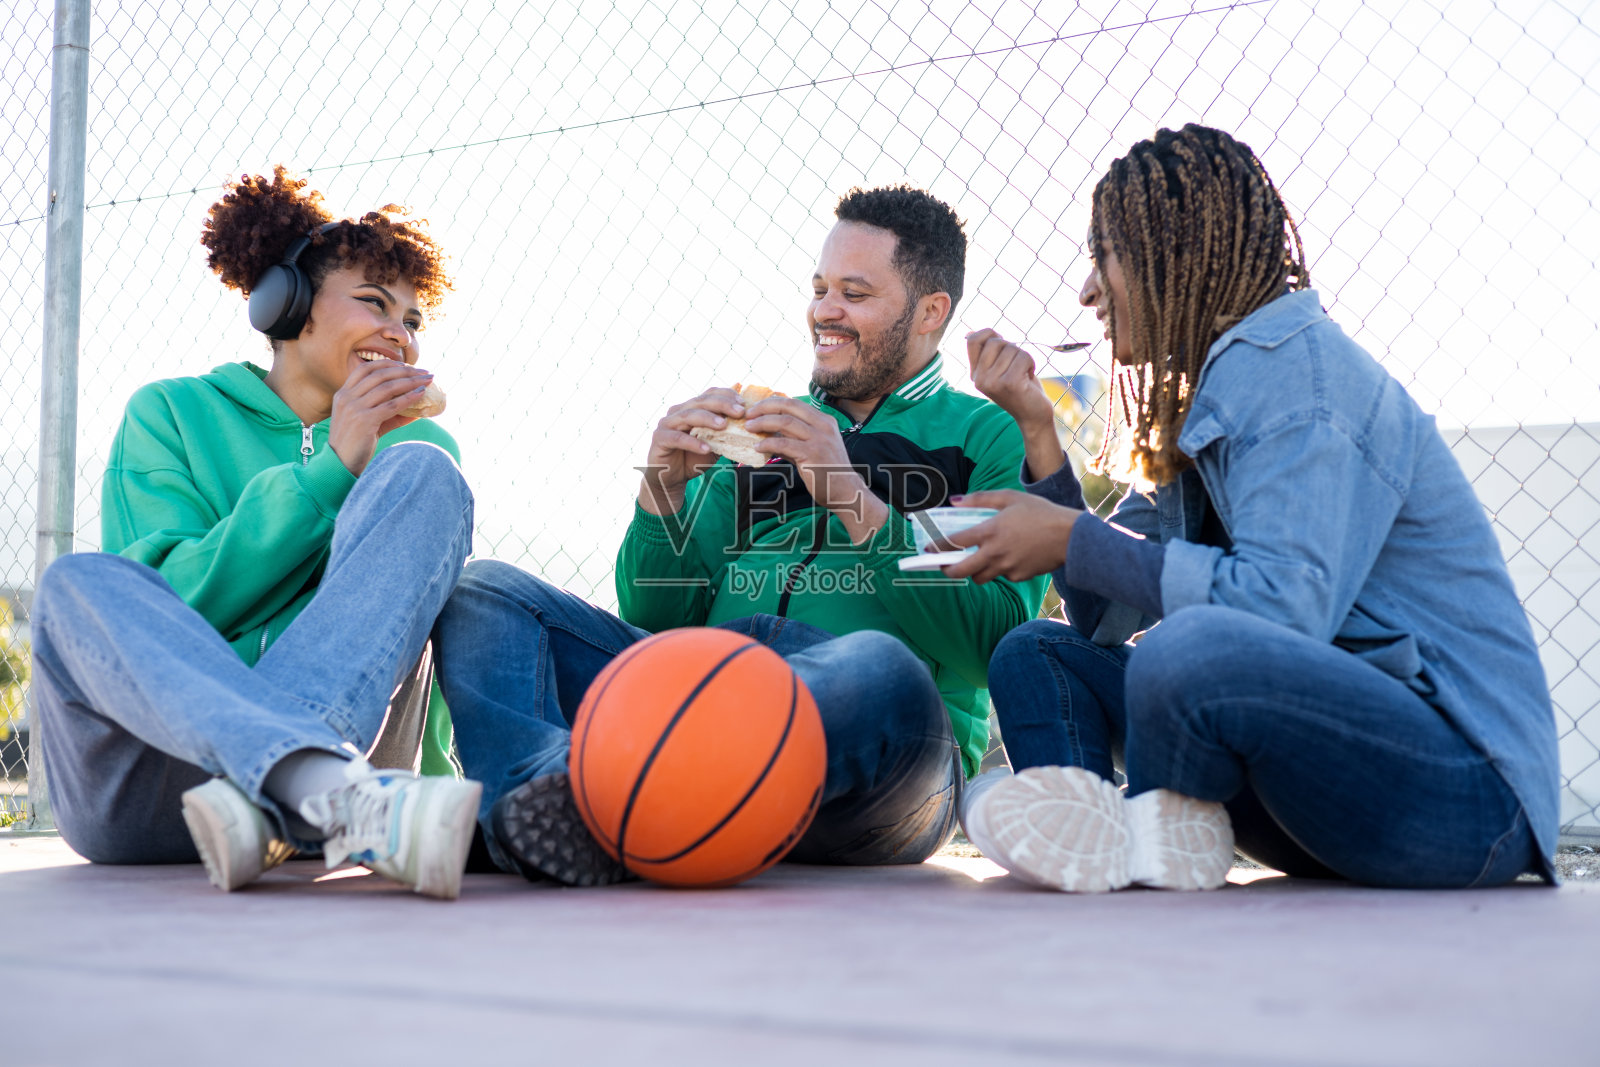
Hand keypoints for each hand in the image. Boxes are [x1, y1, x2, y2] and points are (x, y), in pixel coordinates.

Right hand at [328, 358, 434, 475]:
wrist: (339, 464)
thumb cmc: (355, 444)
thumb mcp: (369, 423)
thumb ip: (389, 415)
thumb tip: (417, 411)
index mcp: (343, 394)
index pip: (365, 369)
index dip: (386, 364)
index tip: (404, 364)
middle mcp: (347, 397)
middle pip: (380, 375)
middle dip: (405, 371)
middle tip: (425, 372)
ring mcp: (354, 408)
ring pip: (388, 388)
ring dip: (411, 382)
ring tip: (427, 381)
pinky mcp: (364, 420)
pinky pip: (391, 405)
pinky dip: (408, 398)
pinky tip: (420, 395)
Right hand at [638, 386, 746, 513]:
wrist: (671, 478)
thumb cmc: (693, 458)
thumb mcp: (714, 445)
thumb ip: (725, 434)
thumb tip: (749, 427)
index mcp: (691, 408)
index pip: (708, 394)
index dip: (726, 395)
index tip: (743, 403)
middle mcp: (678, 411)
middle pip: (700, 401)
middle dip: (721, 404)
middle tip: (739, 411)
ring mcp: (667, 424)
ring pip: (688, 416)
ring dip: (708, 419)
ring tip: (724, 425)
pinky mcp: (660, 439)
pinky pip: (678, 438)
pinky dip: (693, 442)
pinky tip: (706, 448)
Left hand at [744, 396, 888, 540]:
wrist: (845, 492)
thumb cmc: (827, 471)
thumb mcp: (811, 448)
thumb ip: (793, 439)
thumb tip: (768, 433)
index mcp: (824, 420)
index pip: (794, 403)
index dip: (772, 403)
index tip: (756, 409)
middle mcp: (823, 425)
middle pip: (788, 406)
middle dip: (764, 407)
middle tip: (748, 414)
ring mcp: (819, 439)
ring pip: (784, 422)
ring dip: (762, 423)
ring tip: (749, 428)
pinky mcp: (812, 454)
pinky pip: (783, 444)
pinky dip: (767, 443)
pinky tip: (757, 447)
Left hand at [940, 489, 1079, 583]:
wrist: (1071, 536)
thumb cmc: (1041, 513)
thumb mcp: (1010, 498)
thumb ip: (980, 499)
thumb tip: (955, 500)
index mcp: (990, 531)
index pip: (953, 542)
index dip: (936, 547)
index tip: (927, 548)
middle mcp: (995, 553)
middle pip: (961, 571)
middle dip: (947, 571)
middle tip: (943, 566)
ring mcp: (1007, 567)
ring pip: (980, 577)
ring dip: (974, 571)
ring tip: (977, 560)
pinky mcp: (1019, 576)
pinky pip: (1002, 576)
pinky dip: (999, 569)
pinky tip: (1008, 557)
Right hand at [967, 329, 1055, 431]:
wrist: (1033, 416)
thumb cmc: (1019, 388)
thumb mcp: (999, 368)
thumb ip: (986, 353)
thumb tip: (969, 333)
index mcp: (975, 374)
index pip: (972, 340)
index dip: (989, 333)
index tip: (1003, 346)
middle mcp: (979, 379)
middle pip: (995, 341)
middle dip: (1012, 348)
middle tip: (1017, 365)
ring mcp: (992, 382)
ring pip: (1012, 348)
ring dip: (1024, 358)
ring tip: (1023, 374)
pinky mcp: (1009, 383)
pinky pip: (1023, 357)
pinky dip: (1031, 363)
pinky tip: (1028, 377)